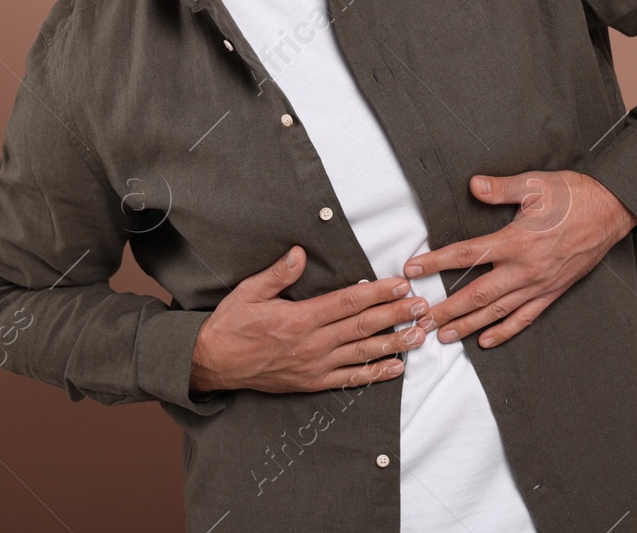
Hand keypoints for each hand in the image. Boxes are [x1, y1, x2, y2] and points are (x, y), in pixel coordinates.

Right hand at [190, 245, 434, 393]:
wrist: (213, 363)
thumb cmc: (231, 324)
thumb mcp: (249, 292)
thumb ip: (278, 274)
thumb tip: (299, 252)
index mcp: (300, 318)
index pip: (348, 302)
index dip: (378, 293)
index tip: (401, 284)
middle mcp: (312, 343)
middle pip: (363, 326)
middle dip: (396, 315)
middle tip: (423, 307)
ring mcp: (314, 366)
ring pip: (362, 354)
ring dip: (394, 344)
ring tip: (419, 336)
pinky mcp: (312, 382)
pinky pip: (349, 379)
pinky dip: (374, 374)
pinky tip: (396, 368)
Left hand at [403, 170, 636, 349]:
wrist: (612, 210)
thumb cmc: (574, 195)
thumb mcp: (536, 183)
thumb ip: (501, 189)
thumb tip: (474, 185)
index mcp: (517, 241)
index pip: (467, 255)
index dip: (436, 263)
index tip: (412, 270)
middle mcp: (526, 268)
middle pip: (477, 295)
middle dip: (446, 310)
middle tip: (420, 322)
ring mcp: (540, 284)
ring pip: (498, 312)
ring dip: (469, 326)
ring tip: (444, 336)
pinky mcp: (553, 291)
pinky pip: (526, 317)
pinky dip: (505, 332)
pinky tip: (486, 341)